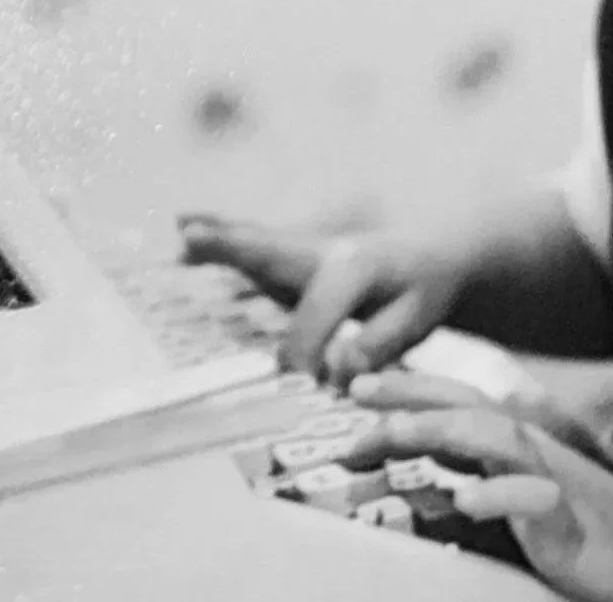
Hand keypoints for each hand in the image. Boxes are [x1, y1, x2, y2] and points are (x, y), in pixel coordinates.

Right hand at [176, 211, 468, 382]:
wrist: (433, 256)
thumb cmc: (425, 289)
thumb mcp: (417, 319)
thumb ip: (377, 345)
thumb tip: (336, 371)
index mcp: (357, 265)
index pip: (317, 311)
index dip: (306, 350)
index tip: (306, 384)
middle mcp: (325, 249)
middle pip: (273, 249)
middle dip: (234, 245)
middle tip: (189, 233)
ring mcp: (307, 247)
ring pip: (257, 243)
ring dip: (219, 239)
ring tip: (179, 228)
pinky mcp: (294, 254)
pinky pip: (254, 246)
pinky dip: (222, 239)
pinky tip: (183, 228)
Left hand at [341, 401, 612, 601]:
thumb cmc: (581, 530)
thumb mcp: (520, 498)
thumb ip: (478, 479)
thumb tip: (424, 478)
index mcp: (515, 446)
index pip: (456, 403)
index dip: (409, 388)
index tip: (356, 384)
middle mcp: (529, 451)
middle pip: (467, 404)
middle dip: (412, 390)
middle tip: (356, 387)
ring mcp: (549, 481)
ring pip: (494, 438)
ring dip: (442, 429)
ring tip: (394, 431)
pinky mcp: (567, 522)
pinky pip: (533, 501)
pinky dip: (498, 495)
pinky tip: (465, 500)